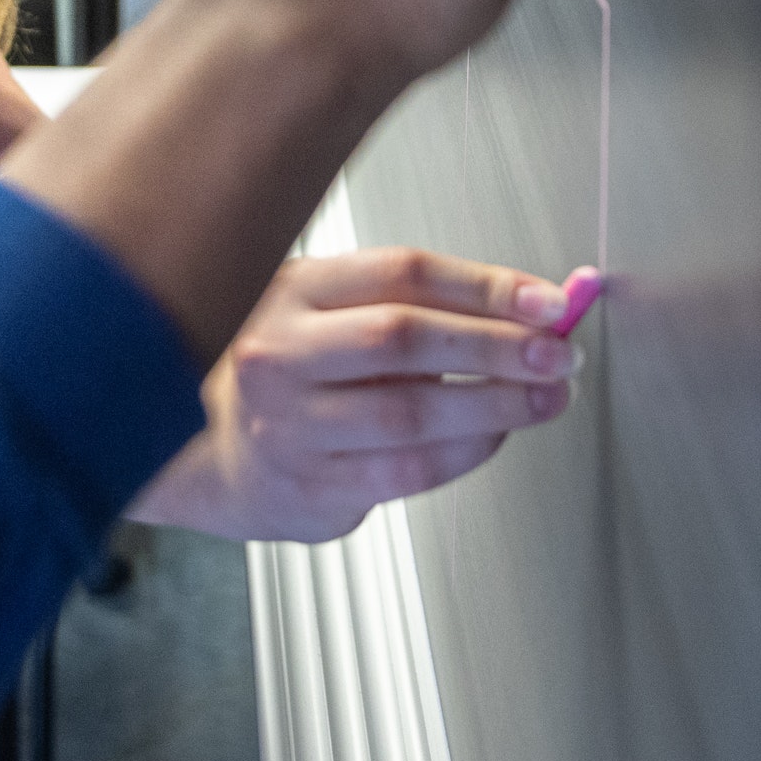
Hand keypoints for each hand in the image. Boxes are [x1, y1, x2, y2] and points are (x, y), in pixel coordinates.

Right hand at [131, 247, 580, 541]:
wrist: (201, 453)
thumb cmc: (283, 370)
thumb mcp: (325, 309)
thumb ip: (416, 304)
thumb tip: (529, 307)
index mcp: (294, 291)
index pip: (404, 274)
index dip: (487, 285)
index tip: (548, 299)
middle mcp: (284, 353)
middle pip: (407, 338)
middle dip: (500, 344)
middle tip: (558, 352)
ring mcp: (292, 424)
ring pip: (412, 413)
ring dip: (496, 405)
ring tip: (546, 397)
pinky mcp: (310, 486)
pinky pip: (408, 470)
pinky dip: (466, 450)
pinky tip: (497, 433)